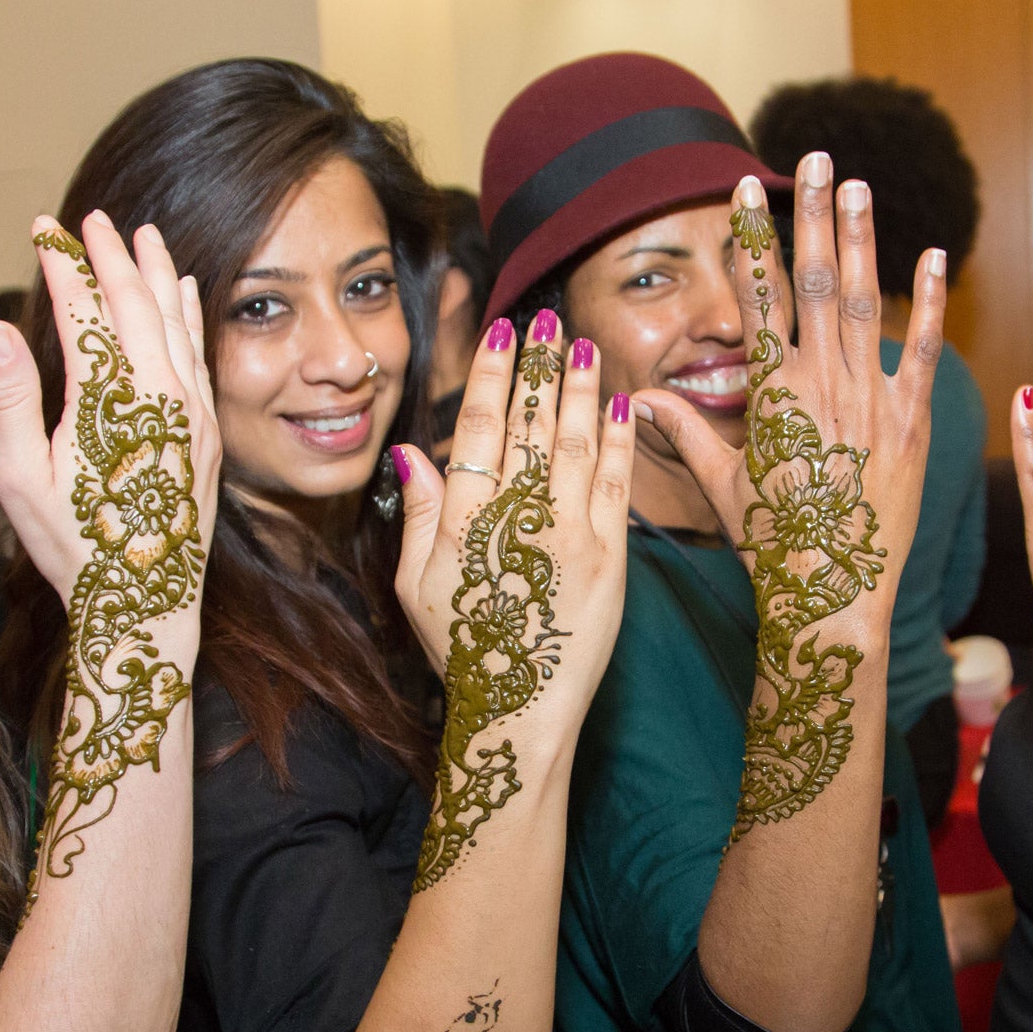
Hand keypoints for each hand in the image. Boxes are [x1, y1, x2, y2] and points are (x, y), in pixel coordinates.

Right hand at [0, 211, 222, 879]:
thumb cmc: (73, 548)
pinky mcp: (208, 433)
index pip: (84, 311)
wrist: (146, 604)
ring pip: (176, 323)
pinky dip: (189, 315)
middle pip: (135, 304)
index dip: (63, 264)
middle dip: (111, 256)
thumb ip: (11, 398)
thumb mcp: (21, 480)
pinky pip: (200, 356)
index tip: (44, 229)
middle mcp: (161, 397)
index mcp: (109, 402)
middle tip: (89, 219)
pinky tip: (183, 292)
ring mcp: (192, 413)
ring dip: (156, 275)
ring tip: (141, 234)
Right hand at [393, 309, 635, 888]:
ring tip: (580, 344)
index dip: (490, 379)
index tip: (499, 336)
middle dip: (537, 367)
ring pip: (576, 444)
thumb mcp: (416, 587)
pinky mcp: (611, 559)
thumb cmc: (464, 651)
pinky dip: (618, 440)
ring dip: (578, 388)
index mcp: (467, 525)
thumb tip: (413, 451)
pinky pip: (617, 485)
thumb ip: (420, 515)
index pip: (479, 433)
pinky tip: (617, 403)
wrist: (521, 713)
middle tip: (543, 318)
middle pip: (530, 426)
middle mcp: (519, 522)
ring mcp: (571, 537)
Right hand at [637, 155, 944, 618]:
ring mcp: (868, 399)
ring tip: (860, 185)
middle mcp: (817, 385)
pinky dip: (928, 303)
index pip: (758, 299)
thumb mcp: (722, 485)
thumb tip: (635, 400)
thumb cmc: (772, 547)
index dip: (754, 239)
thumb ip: (684, 431)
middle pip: (812, 282)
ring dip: (861, 239)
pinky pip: (925, 352)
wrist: (831, 597)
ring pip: (862, 303)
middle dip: (814, 214)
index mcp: (769, 395)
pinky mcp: (912, 423)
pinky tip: (931, 256)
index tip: (749, 189)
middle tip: (816, 158)